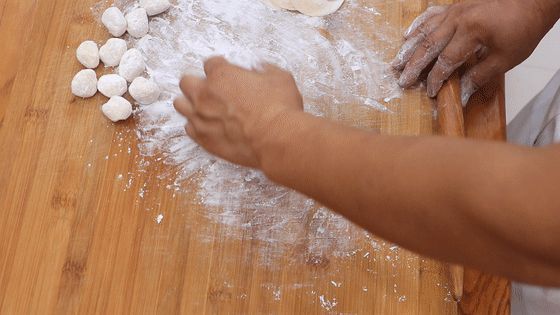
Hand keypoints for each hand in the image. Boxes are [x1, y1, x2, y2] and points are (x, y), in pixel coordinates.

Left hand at [173, 57, 303, 167]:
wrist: (276, 140)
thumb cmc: (279, 109)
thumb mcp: (280, 78)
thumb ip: (265, 69)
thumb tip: (260, 69)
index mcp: (221, 75)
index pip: (210, 63)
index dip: (219, 67)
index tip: (227, 73)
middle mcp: (205, 94)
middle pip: (186, 82)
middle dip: (197, 83)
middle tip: (211, 89)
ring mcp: (201, 118)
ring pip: (181, 105)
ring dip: (190, 103)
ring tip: (203, 107)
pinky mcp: (204, 139)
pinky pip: (189, 128)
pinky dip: (196, 125)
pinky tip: (208, 125)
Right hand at [392, 0, 559, 104]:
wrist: (534, 0)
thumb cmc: (524, 28)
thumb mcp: (506, 58)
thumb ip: (480, 76)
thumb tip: (462, 95)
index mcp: (471, 31)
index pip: (445, 61)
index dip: (436, 79)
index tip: (430, 92)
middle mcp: (458, 19)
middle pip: (428, 46)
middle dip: (414, 67)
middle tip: (402, 81)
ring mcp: (454, 10)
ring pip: (424, 30)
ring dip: (409, 48)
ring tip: (397, 63)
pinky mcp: (456, 5)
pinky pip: (431, 14)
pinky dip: (418, 25)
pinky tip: (407, 35)